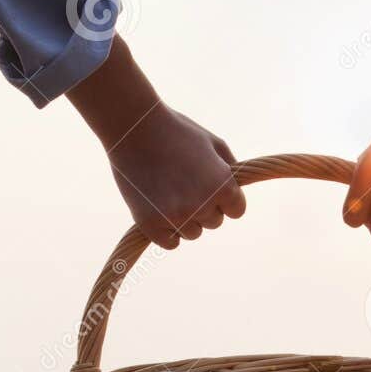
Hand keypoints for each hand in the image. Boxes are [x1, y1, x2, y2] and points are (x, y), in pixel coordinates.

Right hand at [67, 38, 244, 247]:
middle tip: (183, 183)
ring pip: (192, 233)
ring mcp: (176, 217)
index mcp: (223, 186)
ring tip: (169, 192)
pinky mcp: (151, 226)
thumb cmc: (176, 131)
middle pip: (214, 222)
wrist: (132, 128)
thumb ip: (230, 170)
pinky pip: (170, 243)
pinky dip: (167, 232)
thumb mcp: (214, 144)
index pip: (236, 211)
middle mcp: (202, 205)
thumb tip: (238, 192)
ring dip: (185, 219)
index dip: (225, 199)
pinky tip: (160, 210)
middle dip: (204, 206)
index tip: (210, 186)